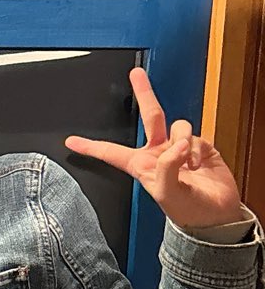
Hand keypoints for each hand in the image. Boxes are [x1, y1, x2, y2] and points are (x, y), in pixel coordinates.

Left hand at [66, 69, 247, 231]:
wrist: (216, 214)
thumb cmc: (187, 209)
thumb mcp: (168, 193)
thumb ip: (167, 168)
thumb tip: (174, 146)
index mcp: (141, 166)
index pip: (112, 153)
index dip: (91, 147)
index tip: (71, 141)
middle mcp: (158, 153)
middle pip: (150, 117)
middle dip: (144, 94)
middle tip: (136, 74)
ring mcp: (178, 148)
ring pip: (178, 126)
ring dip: (184, 141)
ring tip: (189, 163)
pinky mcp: (198, 146)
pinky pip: (196, 136)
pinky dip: (198, 149)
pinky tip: (199, 165)